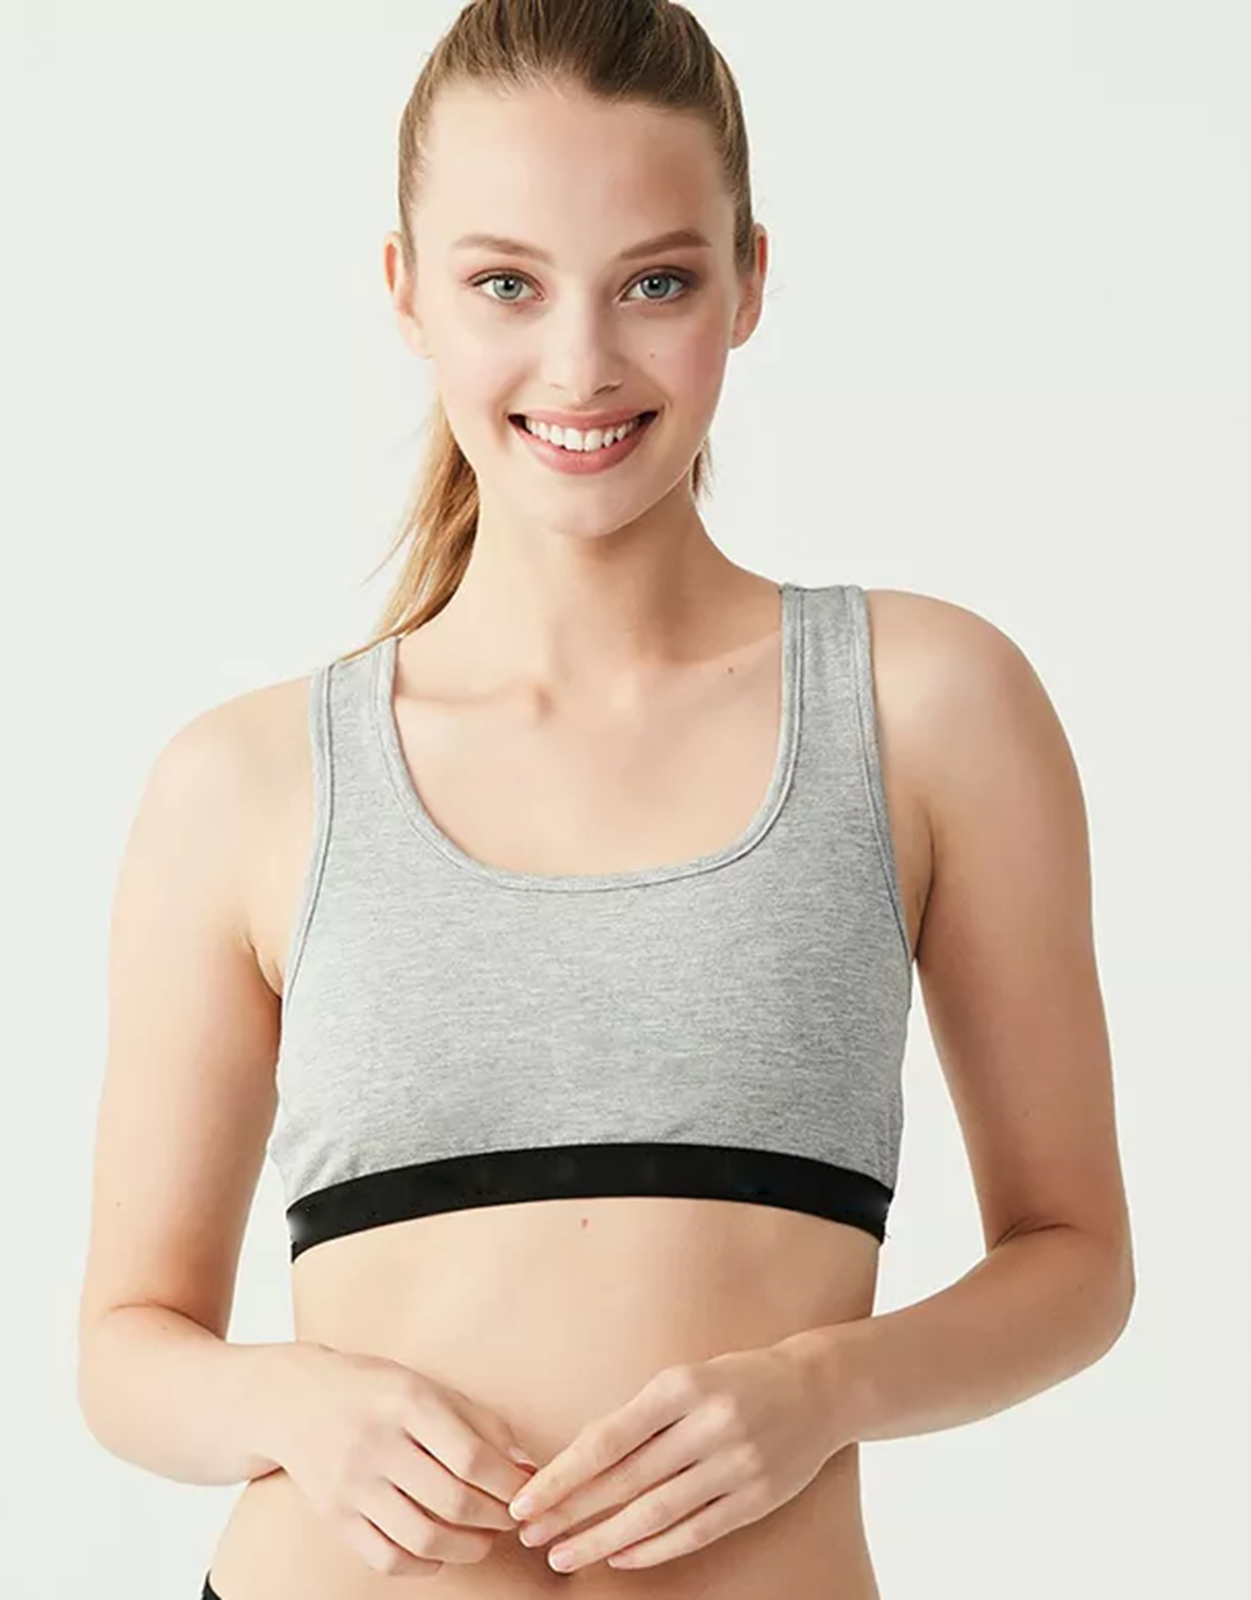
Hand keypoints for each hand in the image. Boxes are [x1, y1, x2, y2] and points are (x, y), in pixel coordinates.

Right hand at [274, 1342, 539, 1578]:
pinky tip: (442, 1551)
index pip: (471, 1456)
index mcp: (407, 1403)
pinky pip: (388, 1558)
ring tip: (485, 1537)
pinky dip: (425, 1564)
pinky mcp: (336, 1517)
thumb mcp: (429, 1385)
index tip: (526, 1490)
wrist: (295, 1400)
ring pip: (424, 1538)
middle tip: (511, 1517)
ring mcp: (353, 1485)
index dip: (507, 1483)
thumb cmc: (375, 1389)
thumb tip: (526, 1465)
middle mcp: (377, 1444)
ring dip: (468, 1547)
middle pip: (453, 1501)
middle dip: (496, 1518)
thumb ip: (481, 1421)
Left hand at [506, 1337, 846, 1573]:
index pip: (608, 1439)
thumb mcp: (686, 1378)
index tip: (525, 1500)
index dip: (562, 1475)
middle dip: (572, 1512)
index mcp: (682, 1386)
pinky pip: (696, 1531)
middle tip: (530, 1536)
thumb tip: (577, 1461)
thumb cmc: (736, 1380)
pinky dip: (654, 1548)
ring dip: (603, 1539)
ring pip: (656, 1513)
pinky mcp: (757, 1497)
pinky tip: (621, 1557)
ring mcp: (736, 1464)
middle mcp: (708, 1425)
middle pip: (626, 1481)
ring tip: (563, 1557)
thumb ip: (640, 1416)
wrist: (819, 1388)